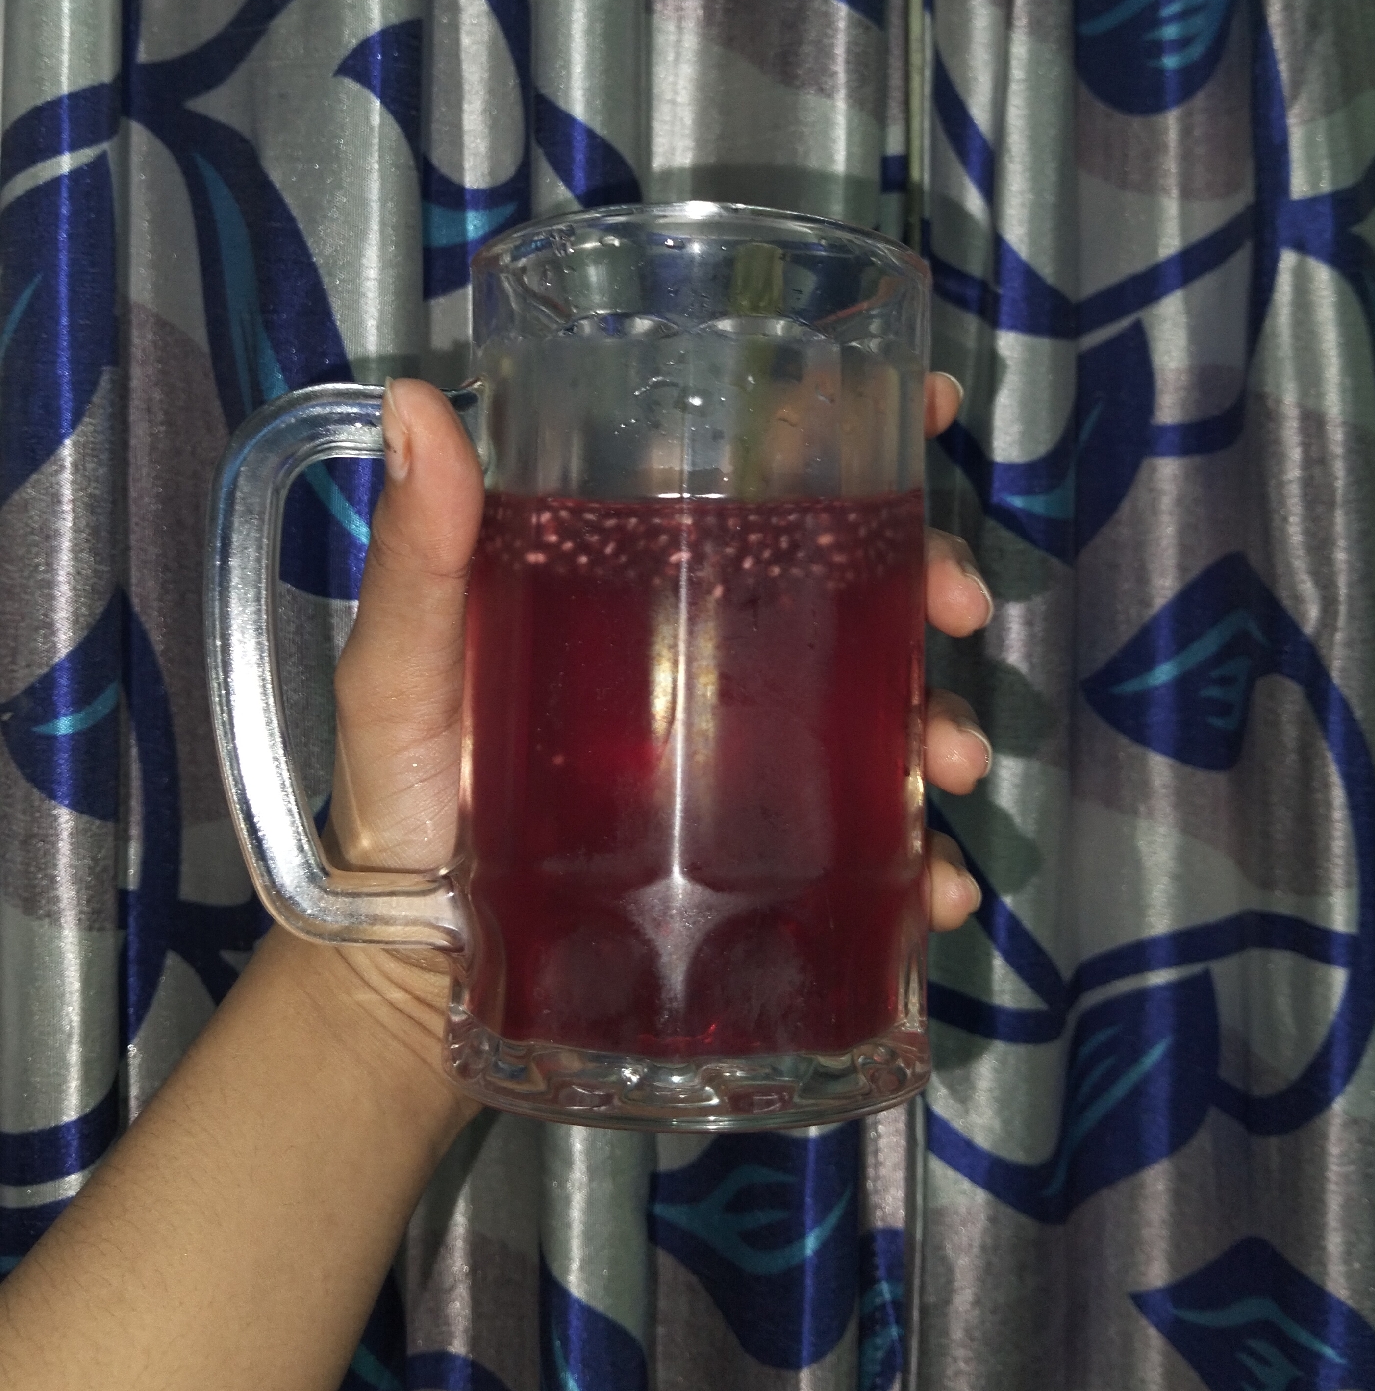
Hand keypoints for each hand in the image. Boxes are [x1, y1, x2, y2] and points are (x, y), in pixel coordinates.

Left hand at [326, 374, 990, 1041]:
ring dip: (944, 719)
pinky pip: (873, 853)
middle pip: (851, 584)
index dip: (849, 429)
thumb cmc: (400, 809)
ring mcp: (746, 763)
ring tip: (952, 758)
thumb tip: (418, 403)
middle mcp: (708, 658)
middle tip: (959, 606)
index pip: (754, 480)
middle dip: (931, 576)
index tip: (928, 402)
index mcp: (636, 582)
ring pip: (884, 709)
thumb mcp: (406, 674)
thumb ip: (417, 556)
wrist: (413, 989)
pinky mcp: (766, 869)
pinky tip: (937, 890)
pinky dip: (927, 866)